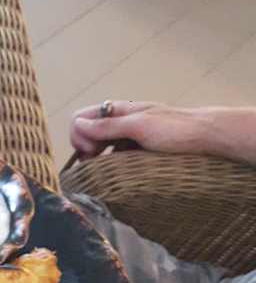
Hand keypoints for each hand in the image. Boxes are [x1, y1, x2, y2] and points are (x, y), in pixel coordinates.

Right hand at [69, 102, 210, 158]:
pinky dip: (110, 163)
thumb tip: (78, 125)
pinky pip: (115, 156)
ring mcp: (129, 136)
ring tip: (104, 171)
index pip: (81, 118)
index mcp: (119, 110)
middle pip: (88, 133)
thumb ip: (108, 126)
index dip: (80, 135)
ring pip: (100, 146)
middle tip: (96, 163)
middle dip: (85, 148)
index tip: (92, 151)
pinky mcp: (137, 150)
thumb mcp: (138, 126)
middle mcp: (121, 121)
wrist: (205, 137)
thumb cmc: (175, 129)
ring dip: (96, 158)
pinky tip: (117, 172)